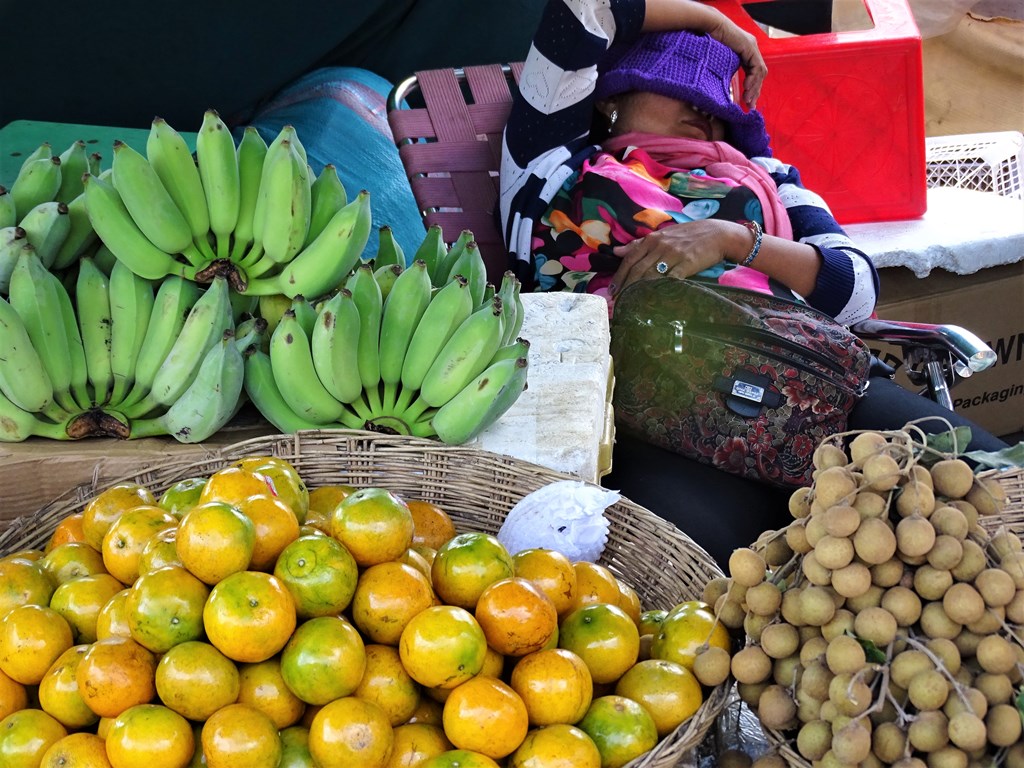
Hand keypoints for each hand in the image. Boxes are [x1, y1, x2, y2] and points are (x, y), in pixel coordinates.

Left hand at [609, 220, 743, 294]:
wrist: (718, 234)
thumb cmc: (689, 235)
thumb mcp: (663, 235)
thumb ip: (639, 244)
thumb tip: (616, 251)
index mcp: (652, 239)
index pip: (630, 259)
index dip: (619, 276)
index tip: (612, 290)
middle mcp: (660, 246)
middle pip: (637, 269)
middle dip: (625, 287)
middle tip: (618, 301)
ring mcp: (673, 255)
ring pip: (650, 275)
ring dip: (638, 291)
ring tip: (631, 303)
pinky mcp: (687, 264)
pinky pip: (670, 279)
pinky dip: (660, 290)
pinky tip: (653, 300)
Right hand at [705, 17, 765, 107]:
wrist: (708, 28)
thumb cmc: (708, 44)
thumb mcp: (720, 64)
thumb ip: (726, 74)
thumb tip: (726, 91)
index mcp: (745, 52)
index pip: (753, 73)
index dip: (752, 88)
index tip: (747, 102)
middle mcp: (751, 49)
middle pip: (759, 74)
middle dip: (755, 91)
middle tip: (750, 105)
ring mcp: (752, 47)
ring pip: (760, 72)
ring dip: (754, 88)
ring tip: (748, 100)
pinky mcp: (750, 47)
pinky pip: (757, 67)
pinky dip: (753, 79)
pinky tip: (746, 88)